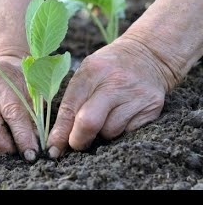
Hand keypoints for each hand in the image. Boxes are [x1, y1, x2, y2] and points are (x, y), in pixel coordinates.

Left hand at [47, 36, 169, 157]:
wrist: (148, 55)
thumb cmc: (107, 68)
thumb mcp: (86, 73)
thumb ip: (71, 102)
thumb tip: (56, 138)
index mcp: (92, 71)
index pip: (70, 108)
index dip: (60, 133)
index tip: (53, 149)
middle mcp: (115, 83)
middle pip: (89, 123)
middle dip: (78, 140)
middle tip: (75, 143)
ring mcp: (136, 96)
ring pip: (109, 132)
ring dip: (101, 133)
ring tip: (105, 117)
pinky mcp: (152, 109)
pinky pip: (128, 133)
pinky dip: (120, 131)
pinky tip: (121, 115)